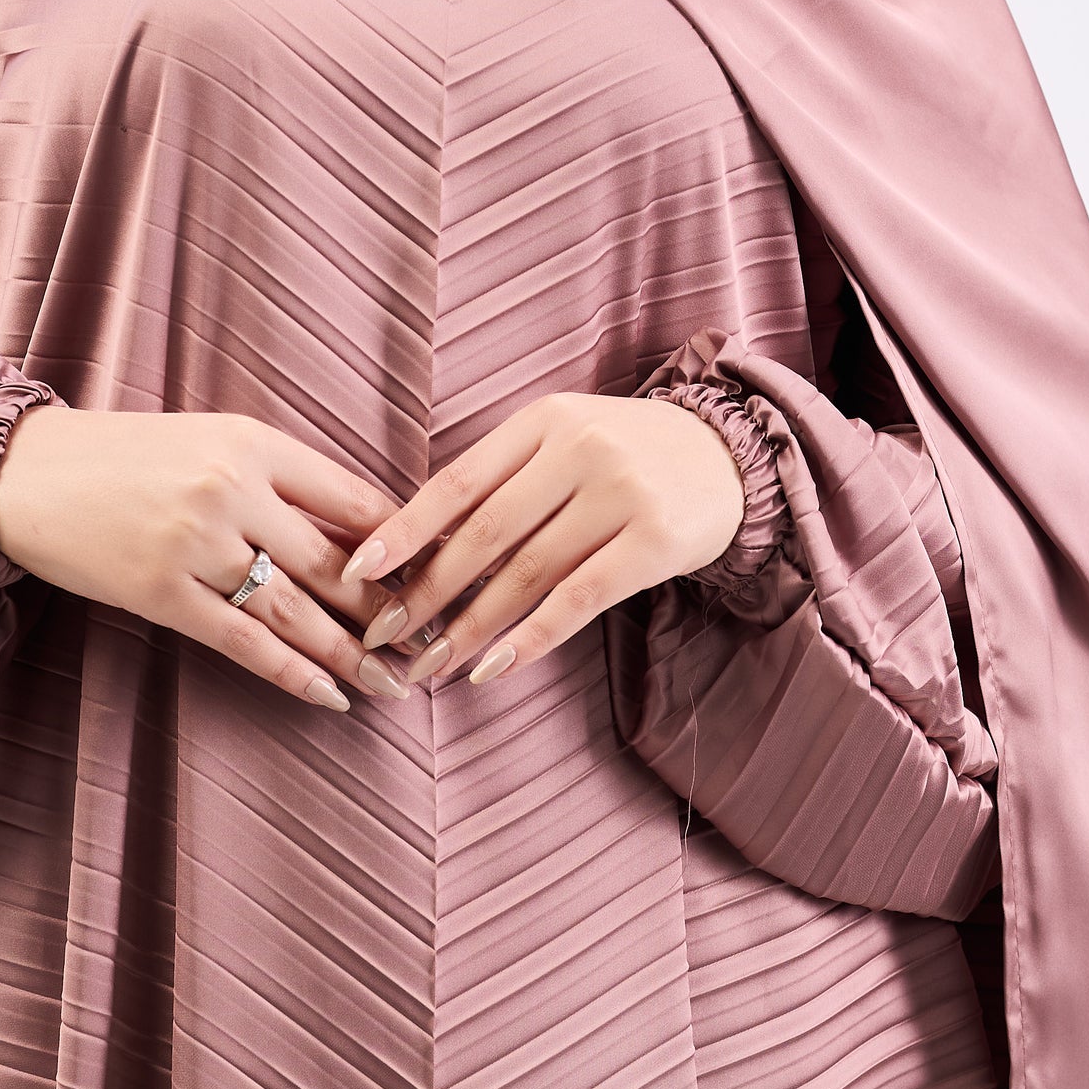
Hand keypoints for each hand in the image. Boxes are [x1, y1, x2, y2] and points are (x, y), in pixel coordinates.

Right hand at [0, 405, 414, 709]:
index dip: (404, 546)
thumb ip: (279, 477)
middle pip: (334, 561)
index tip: (440, 577)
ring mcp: (197, 544)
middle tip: (433, 643)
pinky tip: (330, 695)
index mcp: (253, 442)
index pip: (353, 499)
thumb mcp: (210, 439)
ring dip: (353, 652)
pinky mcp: (162, 593)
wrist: (24, 473)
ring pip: (297, 610)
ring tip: (396, 682)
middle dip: (391, 610)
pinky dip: (293, 674)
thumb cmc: (126, 456)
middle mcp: (232, 489)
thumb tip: (361, 529)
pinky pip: (243, 643)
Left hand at [337, 393, 745, 688]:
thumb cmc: (624, 454)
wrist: (729, 453)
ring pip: (527, 572)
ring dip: (470, 626)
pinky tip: (493, 668)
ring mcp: (622, 494)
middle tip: (382, 635)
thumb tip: (418, 547)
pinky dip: (530, 638)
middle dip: (426, 591)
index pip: (457, 481)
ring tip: (430, 664)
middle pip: (485, 533)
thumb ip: (502, 479)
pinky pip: (579, 599)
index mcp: (543, 420)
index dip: (404, 529)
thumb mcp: (562, 440)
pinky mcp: (656, 541)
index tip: (358, 571)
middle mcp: (580, 449)